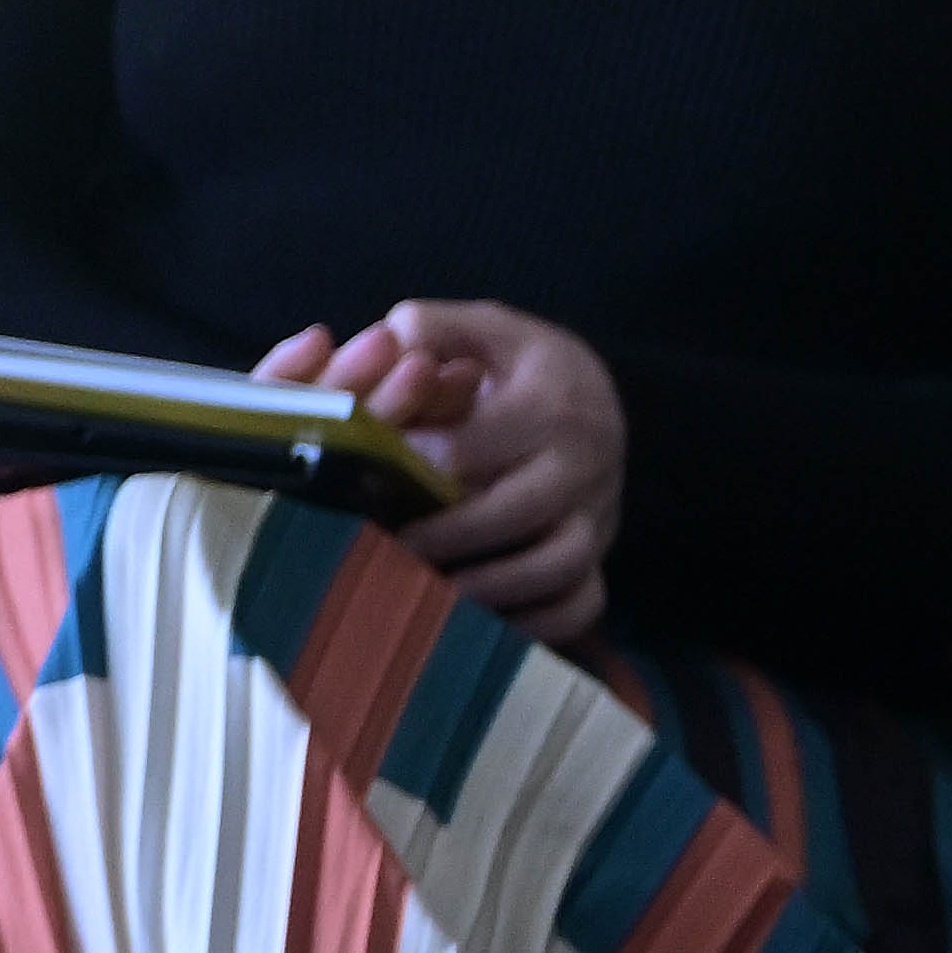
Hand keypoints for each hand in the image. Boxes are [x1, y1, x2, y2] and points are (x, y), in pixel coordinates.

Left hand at [270, 300, 620, 635]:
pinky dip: (531, 624)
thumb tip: (393, 333)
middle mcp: (587, 459)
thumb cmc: (524, 372)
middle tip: (367, 552)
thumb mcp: (490, 332)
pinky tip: (471, 626)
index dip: (402, 471)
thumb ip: (438, 327)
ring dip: (481, 588)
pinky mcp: (601, 558)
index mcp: (554, 400)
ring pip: (552, 566)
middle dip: (433, 539)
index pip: (467, 449)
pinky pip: (579, 605)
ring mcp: (599, 514)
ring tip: (413, 594)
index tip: (350, 484)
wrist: (600, 402)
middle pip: (509, 514)